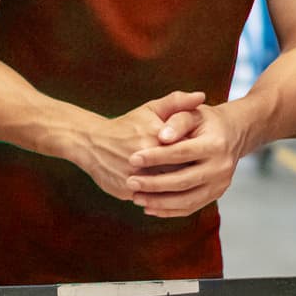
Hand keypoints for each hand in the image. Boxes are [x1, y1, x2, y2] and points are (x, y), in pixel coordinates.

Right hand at [76, 91, 205, 202]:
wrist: (91, 143)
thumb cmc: (128, 125)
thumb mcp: (151, 109)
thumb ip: (177, 102)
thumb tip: (201, 96)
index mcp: (155, 136)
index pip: (187, 150)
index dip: (197, 154)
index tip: (204, 155)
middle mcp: (144, 158)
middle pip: (178, 171)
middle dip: (190, 173)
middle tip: (200, 173)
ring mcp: (133, 176)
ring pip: (165, 189)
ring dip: (177, 189)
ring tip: (188, 185)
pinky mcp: (126, 190)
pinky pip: (150, 198)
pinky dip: (160, 198)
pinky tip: (171, 196)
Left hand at [126, 103, 248, 218]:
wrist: (231, 134)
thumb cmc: (205, 121)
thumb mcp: (192, 113)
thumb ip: (177, 121)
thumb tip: (162, 137)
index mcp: (215, 144)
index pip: (181, 152)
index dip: (156, 157)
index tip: (133, 159)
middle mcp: (221, 167)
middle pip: (183, 180)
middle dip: (154, 184)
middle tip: (131, 182)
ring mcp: (220, 184)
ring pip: (187, 200)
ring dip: (159, 202)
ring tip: (136, 198)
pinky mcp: (216, 194)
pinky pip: (191, 208)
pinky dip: (169, 211)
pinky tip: (150, 207)